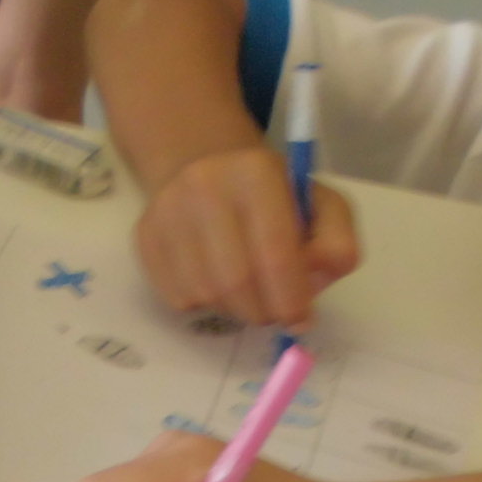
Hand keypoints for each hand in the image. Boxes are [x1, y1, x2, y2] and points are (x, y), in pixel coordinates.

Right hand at [136, 146, 359, 326]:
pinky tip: (215, 279)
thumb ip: (336, 243)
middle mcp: (204, 186)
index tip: (300, 318)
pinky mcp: (146, 237)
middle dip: (263, 311)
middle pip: (235, 282)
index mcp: (256, 173)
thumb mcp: (321, 205)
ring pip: (205, 295)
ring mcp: (168, 212)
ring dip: (234, 309)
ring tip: (247, 290)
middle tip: (275, 311)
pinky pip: (176, 298)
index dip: (291, 299)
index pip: (274, 254)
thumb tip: (314, 285)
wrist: (205, 163)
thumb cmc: (273, 195)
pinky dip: (204, 303)